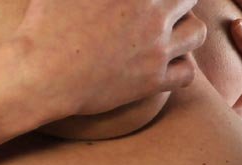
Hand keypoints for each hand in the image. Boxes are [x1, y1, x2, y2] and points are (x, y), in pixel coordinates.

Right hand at [13, 0, 207, 117]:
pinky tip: (168, 64)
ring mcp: (157, 49)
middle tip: (162, 9)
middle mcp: (152, 15)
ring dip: (188, 29)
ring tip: (171, 32)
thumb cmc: (46, 24)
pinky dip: (183, 67)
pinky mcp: (154, 80)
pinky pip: (189, 72)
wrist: (43, 74)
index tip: (152, 3)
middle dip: (177, 2)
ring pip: (197, 33)